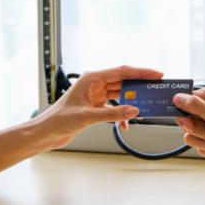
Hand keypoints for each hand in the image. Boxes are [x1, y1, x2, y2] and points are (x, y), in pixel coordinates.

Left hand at [33, 65, 162, 150]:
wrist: (47, 132)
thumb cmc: (60, 120)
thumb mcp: (88, 116)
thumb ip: (113, 114)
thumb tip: (134, 111)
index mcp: (92, 78)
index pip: (122, 72)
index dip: (141, 72)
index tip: (157, 74)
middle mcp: (95, 84)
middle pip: (124, 82)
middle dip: (140, 87)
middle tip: (156, 91)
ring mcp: (96, 95)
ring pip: (121, 95)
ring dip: (132, 103)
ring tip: (145, 110)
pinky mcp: (95, 107)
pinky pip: (115, 108)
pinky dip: (121, 116)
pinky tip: (125, 126)